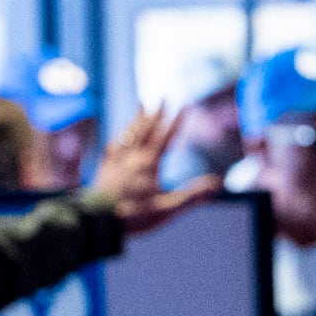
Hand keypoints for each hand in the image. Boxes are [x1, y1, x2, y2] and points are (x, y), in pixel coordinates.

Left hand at [90, 106, 222, 234]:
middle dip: (156, 111)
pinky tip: (121, 133)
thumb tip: (217, 183)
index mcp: (149, 164)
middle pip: (146, 128)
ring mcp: (117, 159)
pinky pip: (114, 144)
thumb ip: (193, 195)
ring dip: (138, 117)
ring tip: (142, 104)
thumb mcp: (168, 208)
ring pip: (129, 133)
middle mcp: (132, 156)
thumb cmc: (135, 216)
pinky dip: (121, 135)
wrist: (98, 219)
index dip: (177, 120)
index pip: (166, 136)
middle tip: (163, 96)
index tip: (185, 104)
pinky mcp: (105, 166)